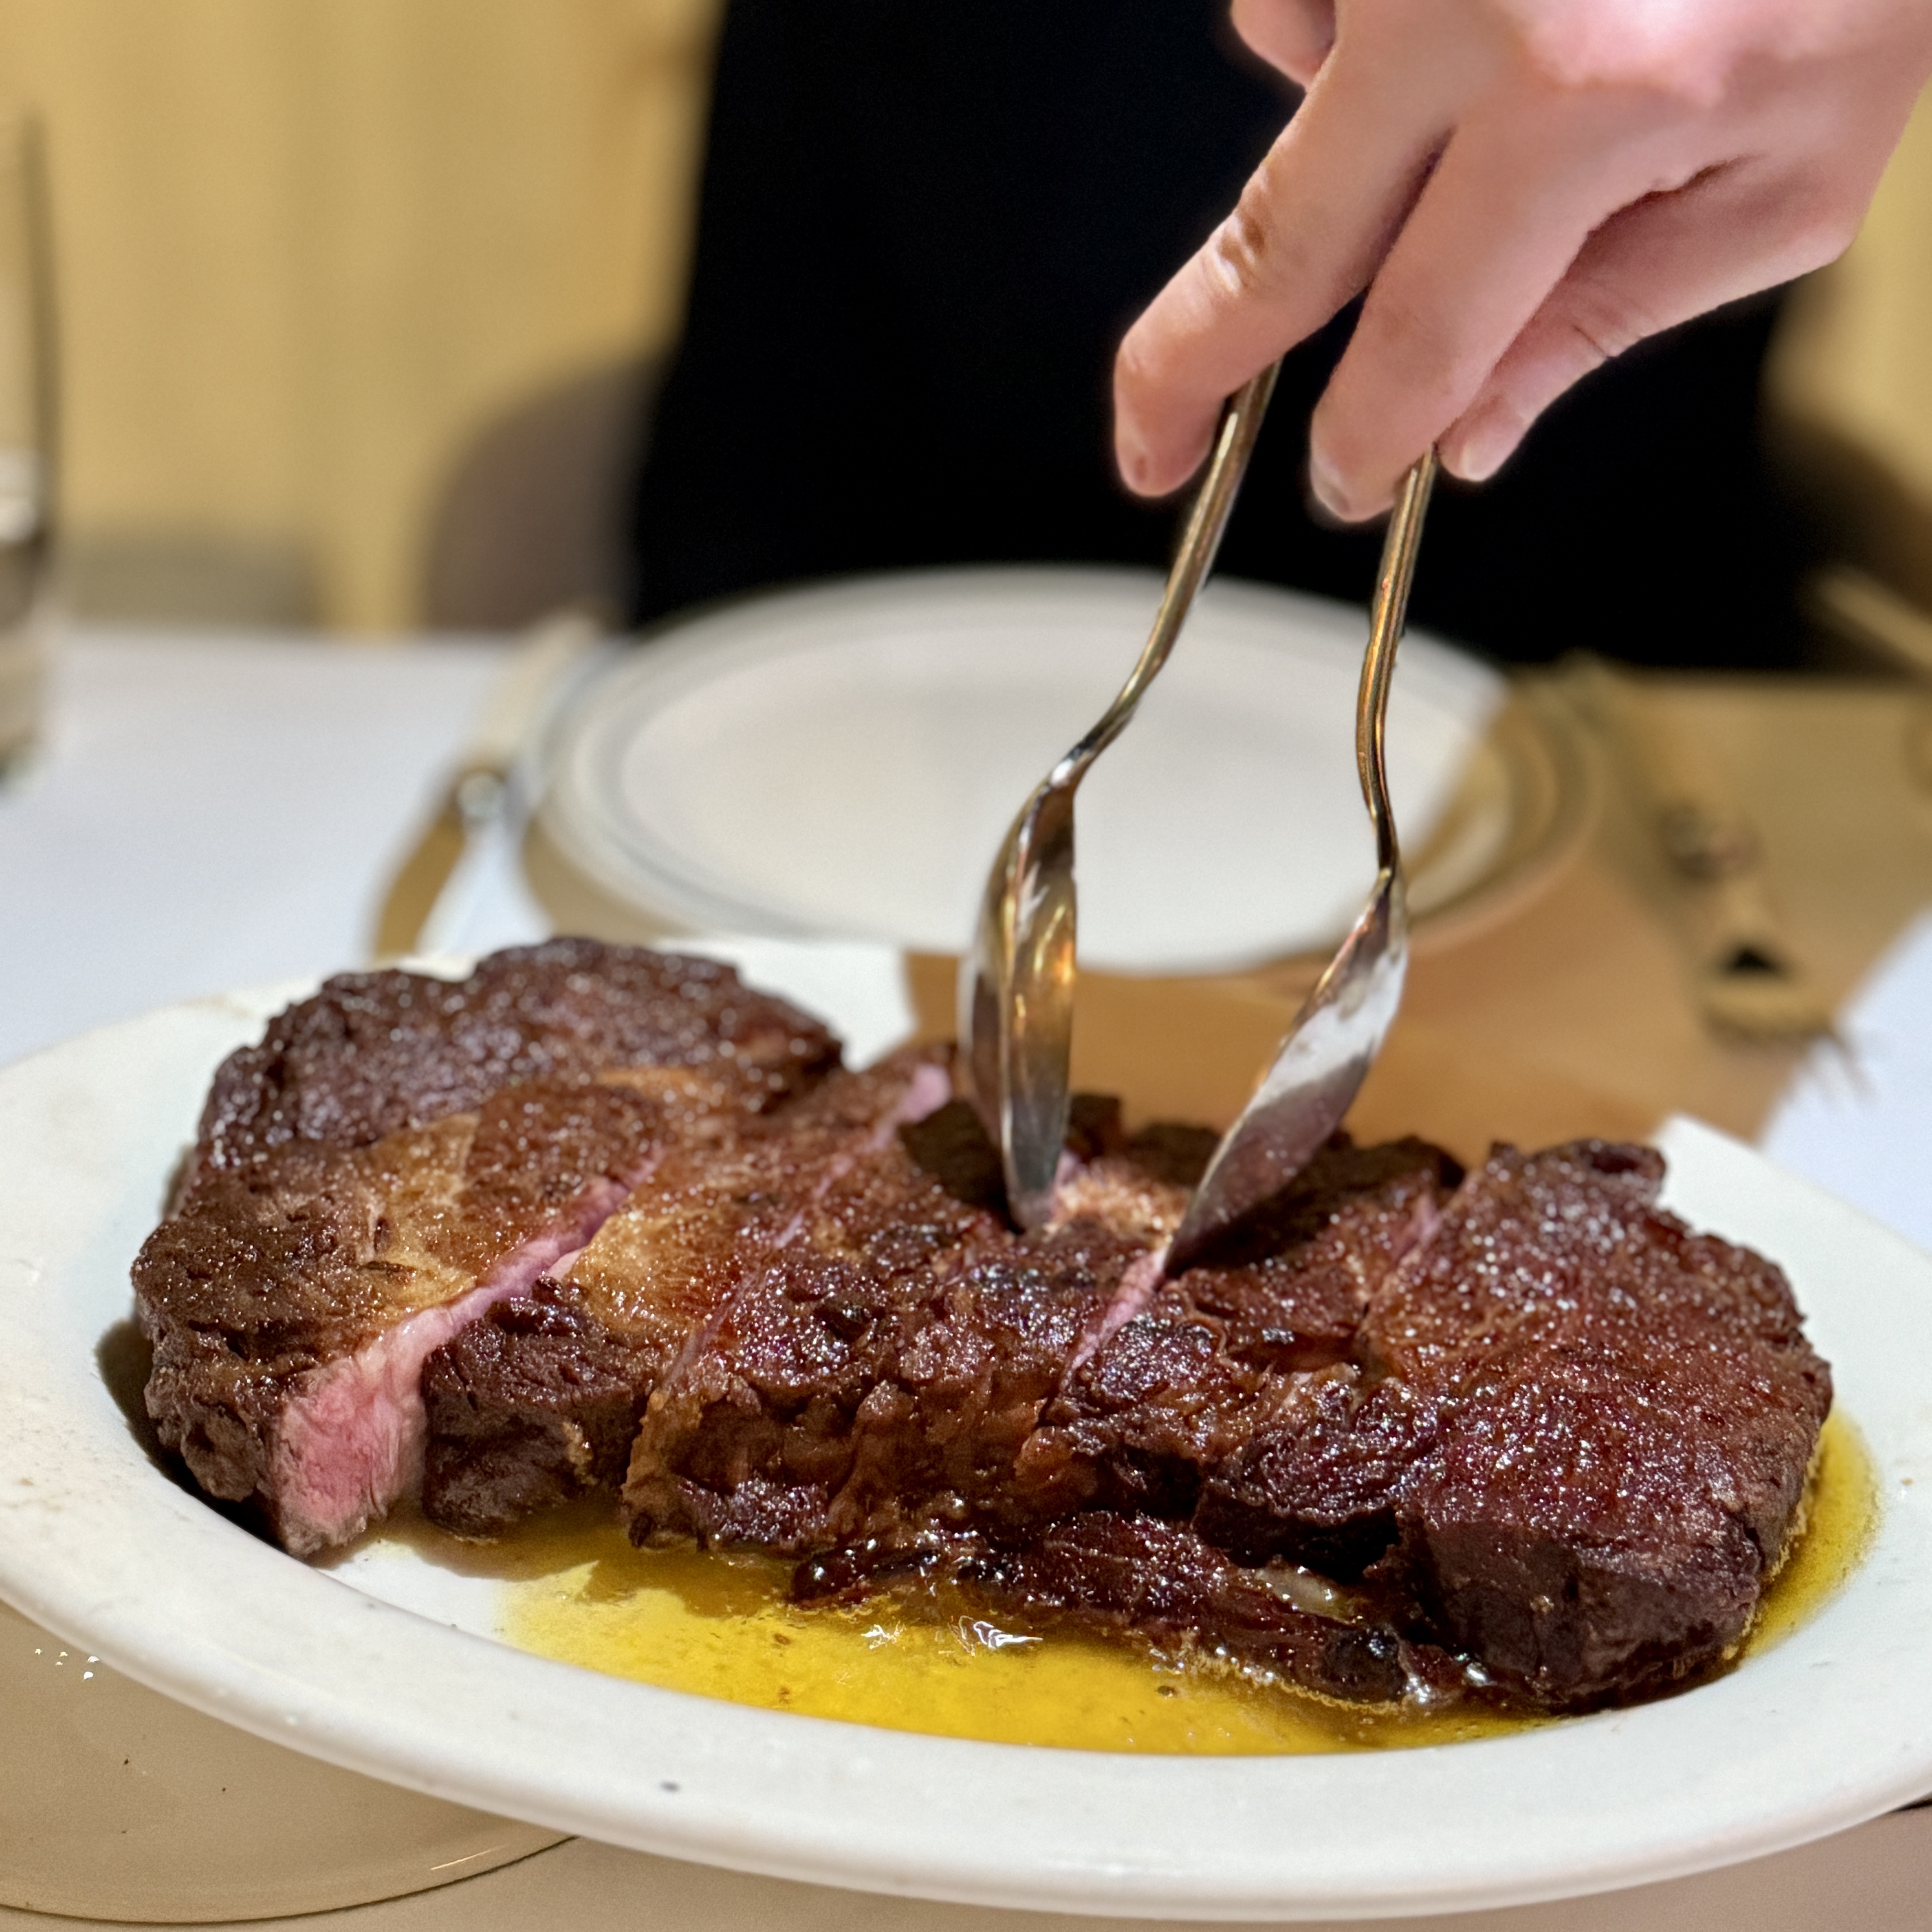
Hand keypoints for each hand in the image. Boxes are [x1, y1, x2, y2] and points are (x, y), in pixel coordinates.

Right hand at [1113, 0, 1931, 519]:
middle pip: (1276, 242)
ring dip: (1345, 129)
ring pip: (1289, 82)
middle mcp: (1467, 3)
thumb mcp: (1782, 176)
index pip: (1418, 335)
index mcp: (1584, 102)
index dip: (1368, 438)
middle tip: (1151, 448)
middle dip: (1186, 370)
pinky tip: (1460, 11)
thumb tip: (1471, 435)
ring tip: (1482, 86)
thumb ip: (1609, 316)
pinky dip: (1358, 24)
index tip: (1347, 481)